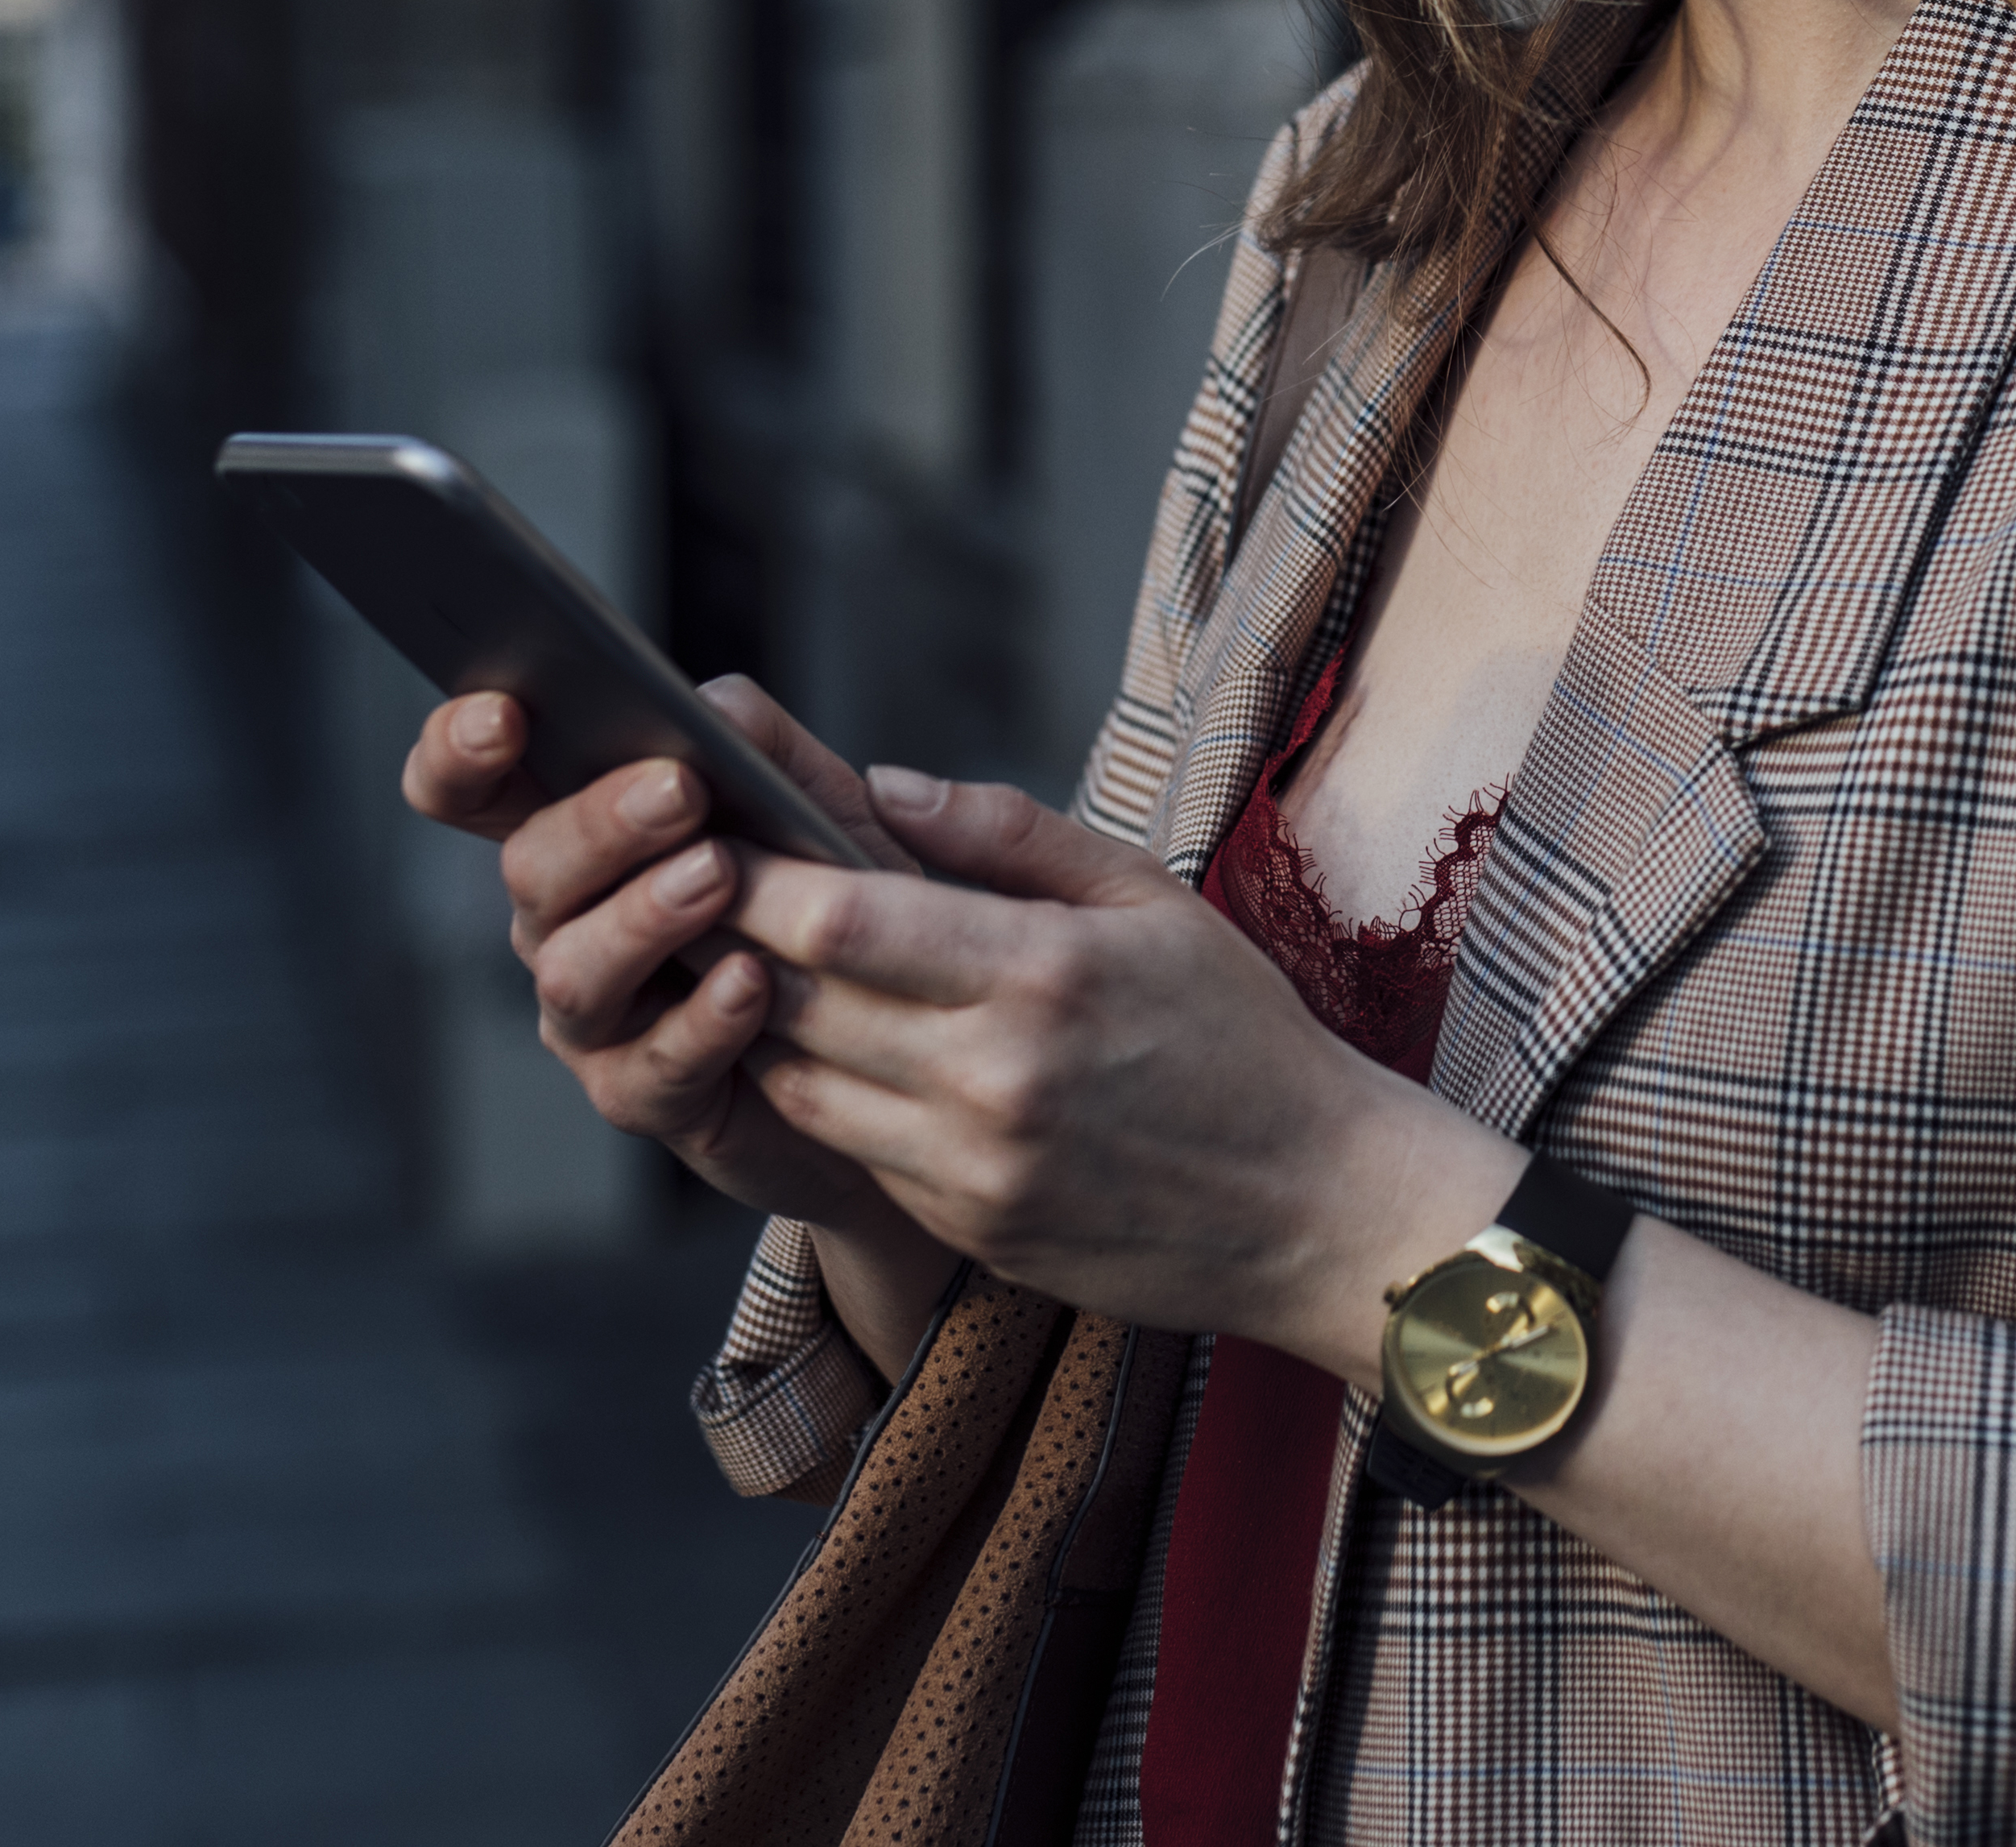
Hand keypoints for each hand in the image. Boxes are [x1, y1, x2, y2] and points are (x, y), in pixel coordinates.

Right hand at [396, 679, 925, 1243]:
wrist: (894, 1034)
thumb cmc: (834, 906)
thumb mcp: (816, 805)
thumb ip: (762, 745)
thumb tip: (712, 703)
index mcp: (583, 837)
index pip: (473, 789)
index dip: (459, 751)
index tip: (501, 714)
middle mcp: (565, 923)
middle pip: (528, 868)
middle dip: (597, 823)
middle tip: (677, 790)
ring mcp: (594, 1017)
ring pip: (571, 969)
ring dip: (643, 917)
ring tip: (718, 877)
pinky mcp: (643, 1095)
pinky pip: (653, 1063)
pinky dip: (703, 1018)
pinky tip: (751, 980)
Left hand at [725, 772, 1509, 1370]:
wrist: (1315, 1204)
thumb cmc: (1242, 1033)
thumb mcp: (1152, 901)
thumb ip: (1012, 836)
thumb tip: (883, 786)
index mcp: (1042, 973)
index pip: (841, 918)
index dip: (757, 878)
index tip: (718, 840)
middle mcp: (995, 1077)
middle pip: (797, 1002)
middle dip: (735, 944)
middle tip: (700, 895)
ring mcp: (975, 1168)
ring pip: (803, 1085)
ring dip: (767, 1028)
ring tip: (754, 971)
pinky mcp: (971, 1229)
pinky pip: (857, 1151)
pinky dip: (834, 1096)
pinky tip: (847, 1055)